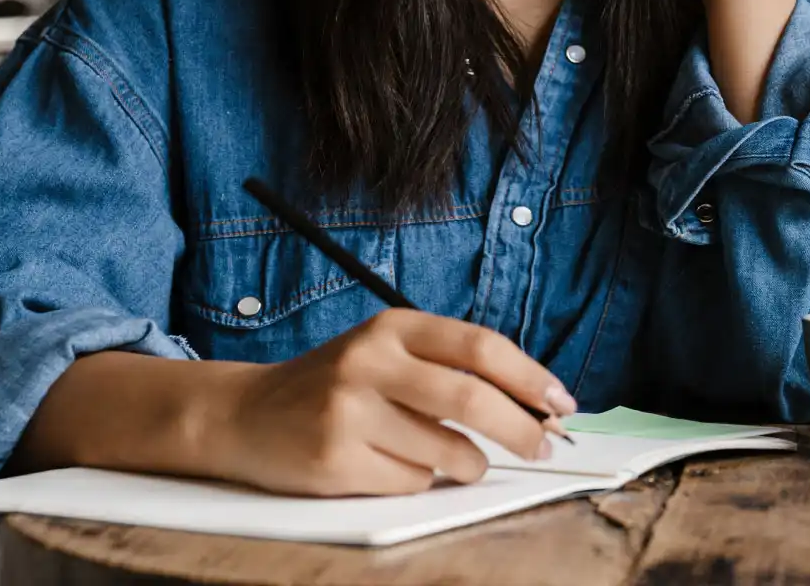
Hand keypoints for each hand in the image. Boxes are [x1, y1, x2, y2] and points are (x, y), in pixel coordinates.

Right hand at [198, 310, 576, 496]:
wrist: (247, 414)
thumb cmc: (335, 385)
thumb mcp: (386, 353)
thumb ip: (447, 367)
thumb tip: (532, 404)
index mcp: (391, 325)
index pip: (479, 346)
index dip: (529, 376)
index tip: (561, 403)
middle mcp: (370, 360)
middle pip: (471, 397)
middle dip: (521, 429)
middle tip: (543, 447)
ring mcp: (349, 409)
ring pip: (449, 451)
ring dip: (468, 463)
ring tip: (454, 458)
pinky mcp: (335, 460)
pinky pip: (412, 483)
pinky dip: (420, 481)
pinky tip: (390, 464)